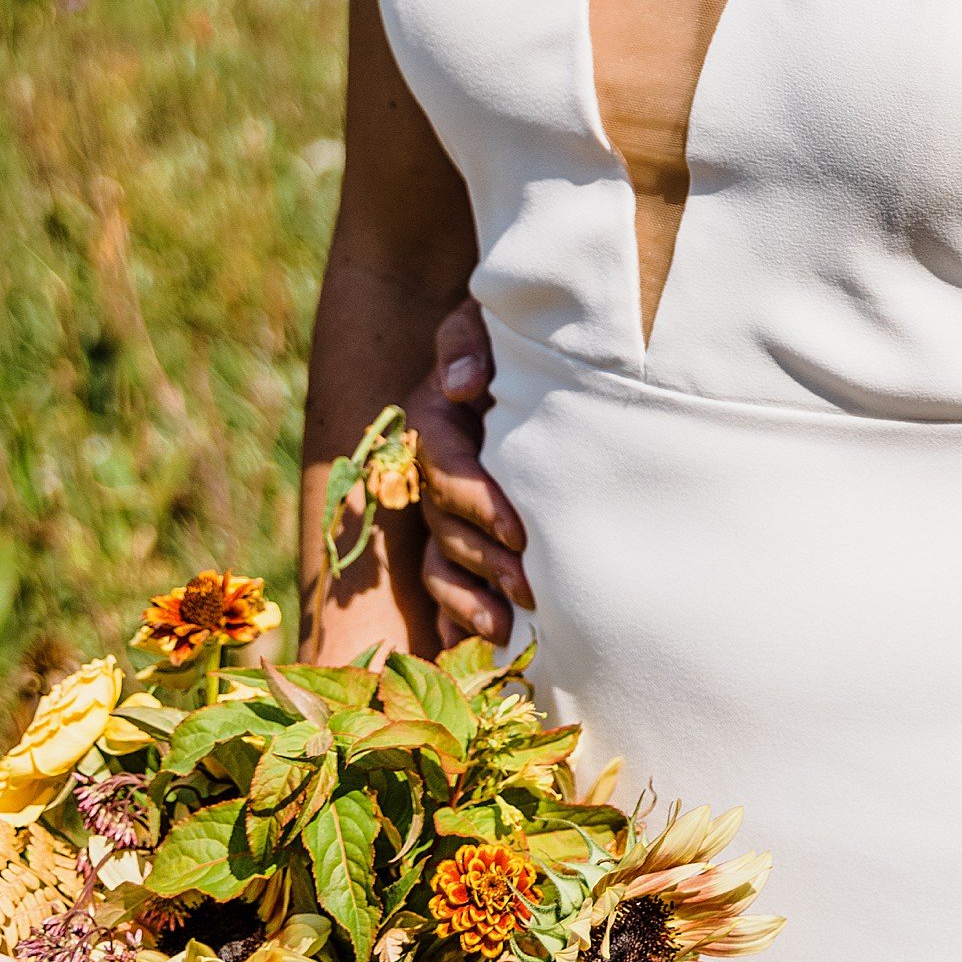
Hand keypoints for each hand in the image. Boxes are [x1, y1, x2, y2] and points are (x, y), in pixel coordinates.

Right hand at [411, 300, 534, 649]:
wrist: (513, 346)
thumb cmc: (507, 331)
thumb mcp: (486, 319)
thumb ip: (469, 342)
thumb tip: (463, 385)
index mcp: (435, 420)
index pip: (448, 469)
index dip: (478, 503)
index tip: (519, 530)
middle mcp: (430, 467)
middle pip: (445, 525)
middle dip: (486, 559)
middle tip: (531, 587)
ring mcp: (441, 503)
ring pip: (441, 561)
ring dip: (470, 598)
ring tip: (507, 626)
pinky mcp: (458, 528)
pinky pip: (444, 581)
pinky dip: (458, 614)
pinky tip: (485, 641)